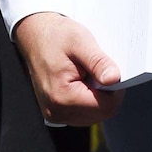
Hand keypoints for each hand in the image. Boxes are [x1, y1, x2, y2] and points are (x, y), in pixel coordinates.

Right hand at [14, 11, 123, 126]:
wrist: (34, 36)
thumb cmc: (55, 36)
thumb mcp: (80, 41)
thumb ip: (98, 62)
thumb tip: (115, 79)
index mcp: (62, 97)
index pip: (105, 107)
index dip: (117, 90)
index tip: (114, 71)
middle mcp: (57, 112)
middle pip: (101, 113)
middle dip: (109, 93)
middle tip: (103, 70)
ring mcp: (56, 114)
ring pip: (94, 115)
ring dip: (100, 97)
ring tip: (91, 74)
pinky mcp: (57, 112)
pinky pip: (84, 113)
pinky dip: (90, 99)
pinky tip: (85, 81)